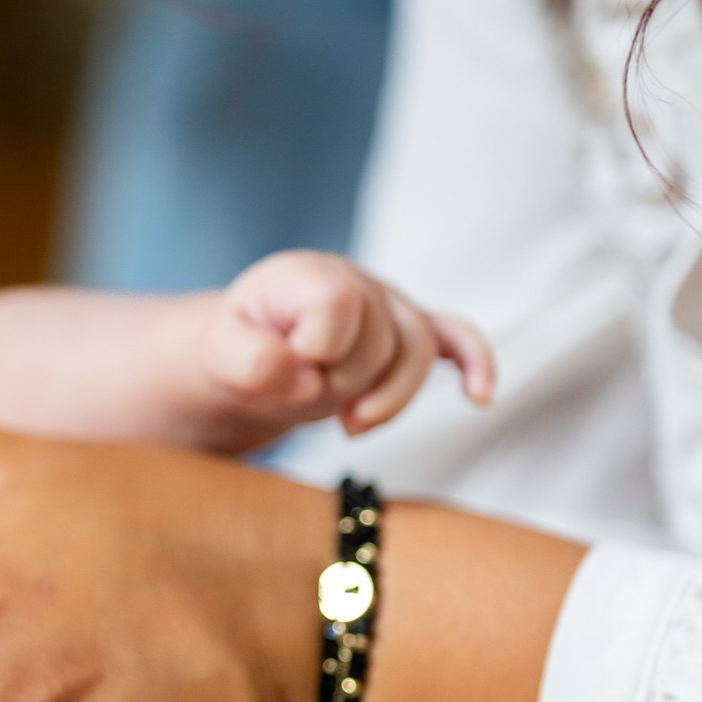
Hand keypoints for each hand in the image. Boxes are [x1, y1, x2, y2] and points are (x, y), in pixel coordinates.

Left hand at [206, 250, 492, 436]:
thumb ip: (250, 362)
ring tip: (349, 426)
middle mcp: (357, 281)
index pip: (337, 302)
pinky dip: (473, 364)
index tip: (289, 369)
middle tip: (302, 400)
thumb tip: (305, 377)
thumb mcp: (220, 355)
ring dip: (389, 398)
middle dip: (344, 383)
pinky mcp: (408, 334)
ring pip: (417, 350)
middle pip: (380, 337)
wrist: (250, 353)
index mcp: (308, 275)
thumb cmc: (238, 350)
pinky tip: (481, 397)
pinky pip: (454, 340)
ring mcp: (388, 306)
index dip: (318, 349)